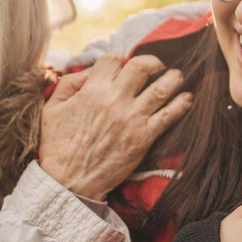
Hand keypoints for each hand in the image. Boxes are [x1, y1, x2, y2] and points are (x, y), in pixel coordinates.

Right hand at [39, 54, 192, 199]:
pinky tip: (187, 98)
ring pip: (161, 89)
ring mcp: (132, 119)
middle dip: (152, 62)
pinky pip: (168, 116)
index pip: (113, 60)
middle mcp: (115, 100)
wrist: (69, 182)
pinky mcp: (144, 138)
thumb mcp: (53, 107)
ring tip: (177, 75)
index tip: (123, 66)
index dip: (119, 59)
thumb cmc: (58, 146)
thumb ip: (71, 83)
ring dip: (172, 79)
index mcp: (92, 90)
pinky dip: (181, 105)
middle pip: (142, 67)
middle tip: (157, 66)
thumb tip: (92, 70)